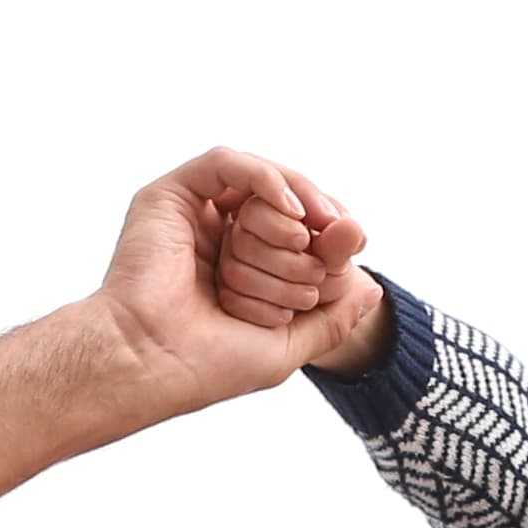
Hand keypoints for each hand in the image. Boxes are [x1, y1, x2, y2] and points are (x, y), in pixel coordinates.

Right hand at [91, 150, 357, 409]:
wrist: (154, 361)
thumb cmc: (209, 364)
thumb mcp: (288, 346)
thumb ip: (331, 321)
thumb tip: (373, 290)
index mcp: (239, 269)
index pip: (295, 232)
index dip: (328, 232)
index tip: (353, 245)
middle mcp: (216, 237)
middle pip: (281, 202)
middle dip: (316, 220)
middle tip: (338, 238)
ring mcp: (193, 214)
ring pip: (257, 179)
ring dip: (295, 198)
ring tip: (315, 227)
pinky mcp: (170, 196)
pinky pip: (227, 164)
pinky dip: (266, 178)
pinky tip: (291, 208)